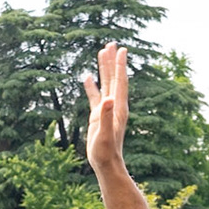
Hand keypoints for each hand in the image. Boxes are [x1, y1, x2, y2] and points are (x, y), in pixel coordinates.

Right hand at [81, 44, 128, 174]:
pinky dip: (92, 86)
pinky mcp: (98, 116)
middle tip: (111, 44)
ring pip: (105, 84)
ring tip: (101, 52)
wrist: (106, 164)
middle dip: (112, 61)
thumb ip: (106, 116)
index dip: (120, 65)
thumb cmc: (106, 152)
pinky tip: (87, 76)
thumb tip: (107, 99)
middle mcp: (114, 106)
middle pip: (113, 78)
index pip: (119, 82)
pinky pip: (95, 96)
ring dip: (104, 69)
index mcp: (117, 107)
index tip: (121, 49)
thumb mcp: (105, 134)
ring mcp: (106, 110)